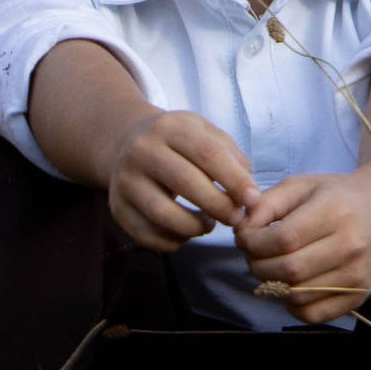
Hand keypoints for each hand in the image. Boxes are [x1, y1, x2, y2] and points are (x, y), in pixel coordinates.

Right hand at [102, 109, 259, 250]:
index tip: (253, 199)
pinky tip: (185, 233)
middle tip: (236, 218)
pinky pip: (146, 234)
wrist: (124, 143)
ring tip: (208, 225)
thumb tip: (247, 189)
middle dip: (218, 206)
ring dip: (194, 227)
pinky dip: (172, 241)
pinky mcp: (117, 208)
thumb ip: (229, 154)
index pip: (207, 154)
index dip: (235, 180)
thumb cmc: (176, 141)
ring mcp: (125, 181)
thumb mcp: (202, 132)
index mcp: (169, 128)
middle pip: (184, 182)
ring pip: (162, 213)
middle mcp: (142, 151)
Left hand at [229, 163, 370, 324]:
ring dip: (272, 286)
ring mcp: (357, 275)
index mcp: (335, 212)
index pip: (283, 239)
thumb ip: (266, 204)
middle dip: (257, 265)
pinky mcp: (359, 296)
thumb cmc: (338, 196)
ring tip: (270, 268)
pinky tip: (289, 287)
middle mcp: (350, 245)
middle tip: (253, 255)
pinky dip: (292, 306)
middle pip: (288, 269)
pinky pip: (314, 315)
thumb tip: (242, 229)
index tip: (245, 238)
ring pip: (298, 295)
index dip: (253, 243)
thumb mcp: (302, 186)